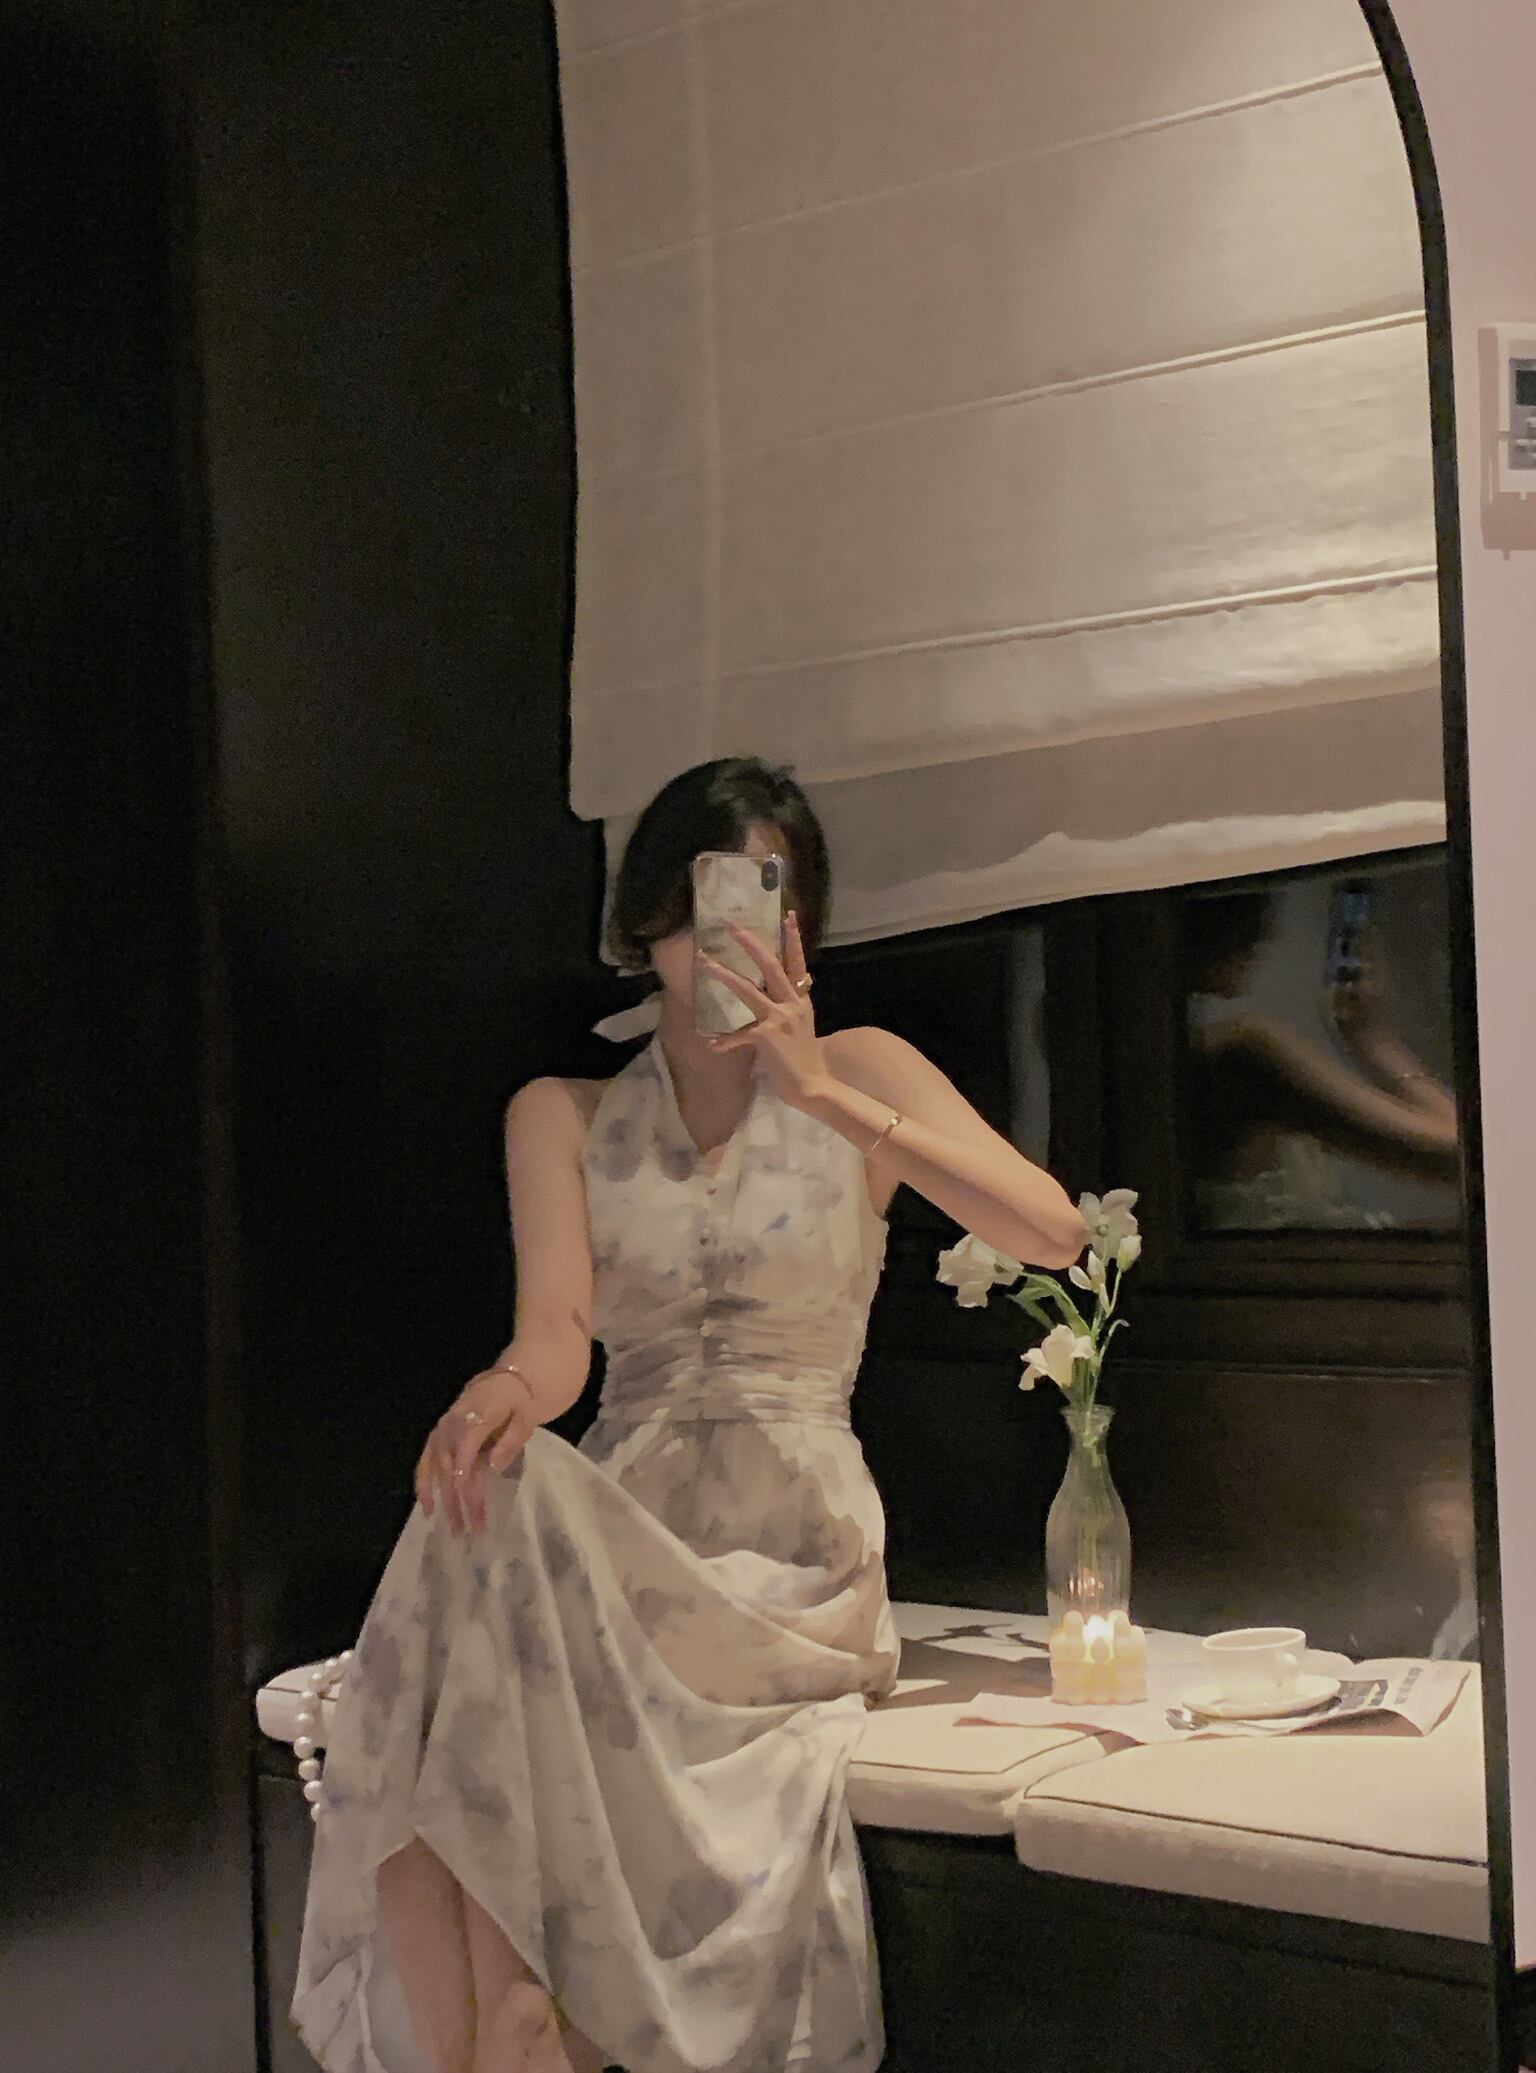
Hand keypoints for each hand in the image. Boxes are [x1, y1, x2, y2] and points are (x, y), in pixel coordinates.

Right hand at [413, 1364, 538, 1535]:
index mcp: (476, 1415)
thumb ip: (511, 1441)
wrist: (504, 1383)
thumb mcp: (525, 1418)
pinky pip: (424, 1463)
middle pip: (450, 1464)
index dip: (464, 1473)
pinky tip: (428, 1509)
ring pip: (436, 1468)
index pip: (466, 1447)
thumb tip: (493, 1466)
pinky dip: (423, 1486)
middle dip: (457, 1498)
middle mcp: (452, 1423)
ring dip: (443, 1499)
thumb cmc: (518, 1404)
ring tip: (452, 1527)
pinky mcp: (436, 1438)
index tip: (467, 1501)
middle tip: (468, 1528)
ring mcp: (442, 1431)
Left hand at [697, 911, 825, 1107]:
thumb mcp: (802, 1021)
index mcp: (801, 998)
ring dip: (724, 975)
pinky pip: (739, 1035)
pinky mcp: (767, 1038)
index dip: (792, 938)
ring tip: (705, 962)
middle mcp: (792, 1004)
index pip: (797, 962)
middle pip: (771, 966)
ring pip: (748, 990)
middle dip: (751, 944)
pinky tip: (711, 1044)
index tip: (787, 914)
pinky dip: (724, 1040)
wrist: (812, 1083)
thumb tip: (783, 986)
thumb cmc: (803, 1054)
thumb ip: (792, 1002)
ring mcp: (779, 1019)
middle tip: (732, 927)